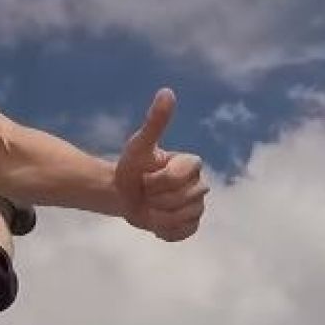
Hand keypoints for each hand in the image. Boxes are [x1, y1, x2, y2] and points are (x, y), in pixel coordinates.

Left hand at [114, 89, 208, 241]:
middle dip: (154, 199)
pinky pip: (183, 232)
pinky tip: (155, 222)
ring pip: (181, 217)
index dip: (156, 181)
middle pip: (180, 200)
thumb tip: (167, 91)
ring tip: (150, 206)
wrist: (123, 194)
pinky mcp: (192, 225)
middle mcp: (201, 184)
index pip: (178, 178)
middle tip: (146, 192)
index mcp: (192, 163)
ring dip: (157, 216)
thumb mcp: (139, 145)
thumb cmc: (132, 167)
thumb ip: (155, 121)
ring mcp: (199, 206)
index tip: (146, 176)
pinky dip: (164, 231)